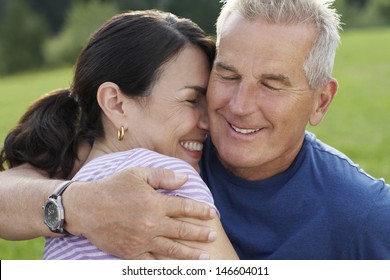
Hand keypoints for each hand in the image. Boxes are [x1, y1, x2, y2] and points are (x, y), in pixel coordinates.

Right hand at [63, 167, 215, 258]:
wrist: (85, 208)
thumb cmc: (112, 188)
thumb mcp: (137, 174)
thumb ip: (162, 176)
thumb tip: (185, 178)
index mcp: (154, 203)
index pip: (184, 207)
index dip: (200, 210)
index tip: (213, 214)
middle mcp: (151, 224)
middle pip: (182, 230)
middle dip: (200, 234)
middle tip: (213, 236)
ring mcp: (142, 240)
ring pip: (172, 249)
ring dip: (190, 253)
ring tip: (204, 256)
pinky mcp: (131, 252)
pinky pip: (152, 261)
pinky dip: (165, 265)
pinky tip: (175, 267)